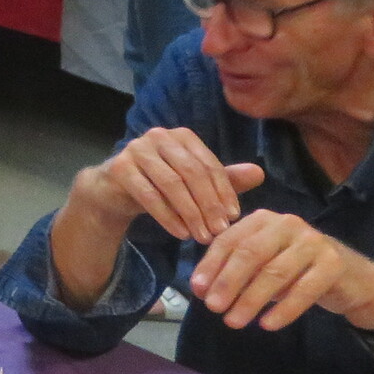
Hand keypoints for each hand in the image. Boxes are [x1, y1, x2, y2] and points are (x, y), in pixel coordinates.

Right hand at [77, 126, 264, 245]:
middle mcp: (158, 136)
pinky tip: (180, 234)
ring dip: (190, 214)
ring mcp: (136, 149)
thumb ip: (224, 179)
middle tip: (219, 232)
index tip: (233, 218)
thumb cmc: (159, 185)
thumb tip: (260, 173)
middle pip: (191, 173)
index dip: (224, 191)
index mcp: (182, 136)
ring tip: (202, 237)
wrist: (113, 190)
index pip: (209, 164)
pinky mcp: (119, 167)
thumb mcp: (193, 183)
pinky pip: (148, 194)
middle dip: (208, 205)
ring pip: (171, 184)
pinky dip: (167, 216)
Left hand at [189, 214, 373, 332]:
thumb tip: (201, 288)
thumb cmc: (298, 271)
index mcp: (263, 220)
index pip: (229, 240)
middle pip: (250, 253)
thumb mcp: (263, 266)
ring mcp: (312, 241)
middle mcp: (286, 224)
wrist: (355, 280)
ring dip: (251, 299)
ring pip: (274, 272)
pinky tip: (267, 325)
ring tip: (233, 321)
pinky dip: (283, 309)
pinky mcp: (333, 263)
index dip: (211, 265)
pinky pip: (304, 289)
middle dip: (228, 282)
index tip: (197, 290)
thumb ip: (235, 271)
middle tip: (213, 308)